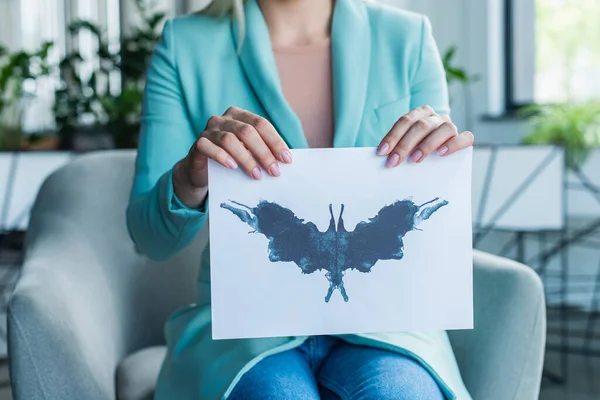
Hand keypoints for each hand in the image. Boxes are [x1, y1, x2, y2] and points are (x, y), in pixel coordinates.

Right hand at [173, 106, 291, 207]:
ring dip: (246, 159)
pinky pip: (209, 147)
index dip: (275, 141)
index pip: (261, 124)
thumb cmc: (231, 160)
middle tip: (274, 172)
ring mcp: (208, 130)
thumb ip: (263, 151)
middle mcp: (223, 119)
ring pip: (229, 139)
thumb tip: (286, 161)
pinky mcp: (198, 144)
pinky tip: (232, 167)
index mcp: (239, 115)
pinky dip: (222, 157)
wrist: (202, 171)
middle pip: (247, 131)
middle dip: (264, 153)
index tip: (286, 160)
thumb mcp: (248, 153)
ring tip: (256, 175)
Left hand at [376, 105, 473, 166]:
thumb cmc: (417, 150)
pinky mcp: (464, 138)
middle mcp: (437, 117)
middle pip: (422, 126)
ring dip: (427, 144)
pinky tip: (441, 153)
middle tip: (394, 161)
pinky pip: (465, 137)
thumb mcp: (406, 147)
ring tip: (415, 159)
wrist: (439, 159)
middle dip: (405, 145)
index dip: (393, 136)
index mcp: (421, 114)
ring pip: (444, 128)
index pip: (405, 121)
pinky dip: (453, 144)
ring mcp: (451, 126)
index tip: (382, 152)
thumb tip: (383, 157)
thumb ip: (397, 148)